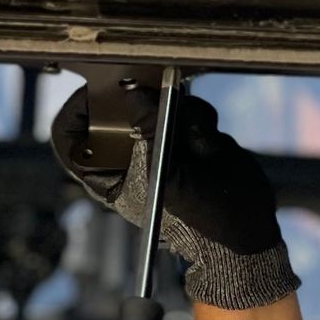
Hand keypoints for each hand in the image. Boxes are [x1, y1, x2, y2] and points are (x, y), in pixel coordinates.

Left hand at [50, 83, 297, 309]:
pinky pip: (187, 109)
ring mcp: (159, 143)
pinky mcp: (188, 135)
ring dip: (181, 114)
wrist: (248, 226)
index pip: (71, 137)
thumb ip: (148, 135)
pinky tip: (209, 141)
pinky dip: (201, 118)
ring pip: (156, 102)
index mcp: (109, 176)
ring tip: (198, 141)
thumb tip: (135, 96)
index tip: (101, 93)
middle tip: (160, 105)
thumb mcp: (168, 178)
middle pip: (116, 109)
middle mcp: (130, 157)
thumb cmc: (202, 221)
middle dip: (144, 105)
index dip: (79, 110)